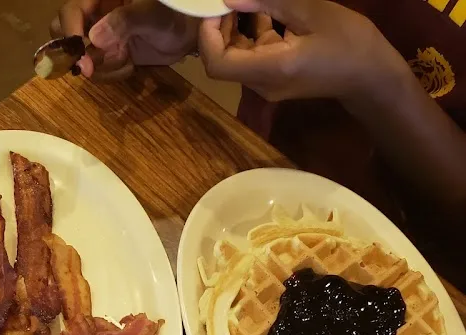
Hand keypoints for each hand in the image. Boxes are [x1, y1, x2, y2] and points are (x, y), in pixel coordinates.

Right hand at [51, 0, 197, 78]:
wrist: (190, 34)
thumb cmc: (173, 13)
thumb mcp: (149, 13)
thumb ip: (123, 21)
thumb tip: (93, 39)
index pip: (71, 11)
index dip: (70, 32)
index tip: (79, 56)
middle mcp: (96, 15)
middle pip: (65, 34)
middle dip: (78, 53)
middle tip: (91, 67)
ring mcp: (102, 38)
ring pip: (82, 57)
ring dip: (102, 65)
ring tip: (126, 58)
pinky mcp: (111, 56)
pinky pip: (100, 70)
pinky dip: (113, 72)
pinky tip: (131, 65)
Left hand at [198, 0, 408, 102]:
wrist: (370, 76)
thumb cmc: (348, 42)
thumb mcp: (311, 12)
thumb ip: (268, 1)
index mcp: (271, 68)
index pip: (217, 64)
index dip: (207, 35)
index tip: (217, 7)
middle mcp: (263, 83)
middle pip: (223, 59)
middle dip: (220, 26)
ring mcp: (268, 84)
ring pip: (236, 57)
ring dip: (236, 27)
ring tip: (253, 0)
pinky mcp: (275, 79)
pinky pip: (252, 56)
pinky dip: (251, 33)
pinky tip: (267, 11)